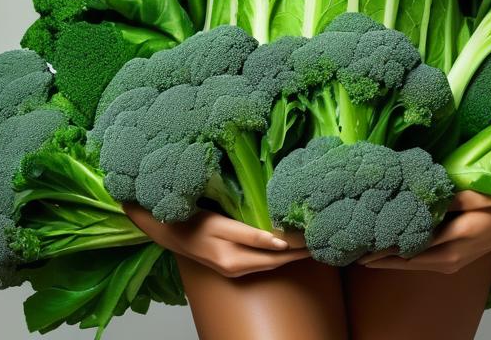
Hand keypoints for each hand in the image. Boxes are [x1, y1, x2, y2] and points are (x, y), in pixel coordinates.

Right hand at [123, 202, 309, 277]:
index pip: (272, 252)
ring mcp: (234, 269)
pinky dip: (277, 256)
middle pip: (274, 261)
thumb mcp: (220, 223)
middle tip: (319, 240)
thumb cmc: (195, 220)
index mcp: (233, 256)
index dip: (294, 246)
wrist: (171, 233)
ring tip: (310, 244)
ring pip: (269, 264)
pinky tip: (288, 248)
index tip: (313, 237)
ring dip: (290, 256)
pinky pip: (261, 264)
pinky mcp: (232, 266)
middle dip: (297, 253)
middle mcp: (236, 267)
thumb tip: (277, 241)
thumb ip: (248, 233)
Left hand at [355, 190, 490, 273]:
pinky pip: (424, 261)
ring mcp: (453, 262)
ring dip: (391, 260)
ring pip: (414, 264)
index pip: (411, 247)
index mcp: (454, 242)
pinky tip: (392, 252)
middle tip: (355, 253)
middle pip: (408, 261)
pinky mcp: (455, 259)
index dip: (385, 247)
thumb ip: (447, 200)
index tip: (363, 242)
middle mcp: (450, 258)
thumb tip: (417, 199)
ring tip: (367, 255)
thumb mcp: (474, 196)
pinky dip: (405, 258)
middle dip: (381, 258)